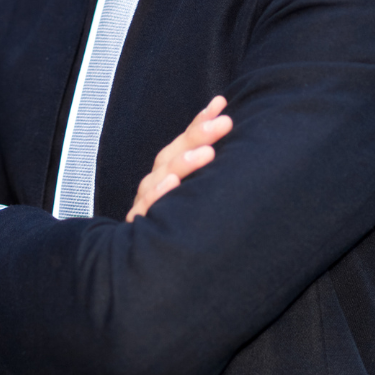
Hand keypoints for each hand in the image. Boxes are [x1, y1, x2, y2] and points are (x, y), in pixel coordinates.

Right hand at [125, 96, 230, 221]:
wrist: (146, 271)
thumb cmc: (180, 226)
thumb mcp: (195, 197)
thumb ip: (206, 171)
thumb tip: (234, 142)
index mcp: (169, 172)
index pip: (185, 142)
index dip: (200, 121)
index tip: (221, 102)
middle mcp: (156, 182)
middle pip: (174, 153)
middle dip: (199, 135)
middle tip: (225, 123)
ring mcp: (147, 202)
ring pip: (162, 176)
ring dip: (184, 162)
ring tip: (207, 153)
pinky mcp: (140, 225)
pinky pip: (148, 207)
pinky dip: (160, 194)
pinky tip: (174, 183)